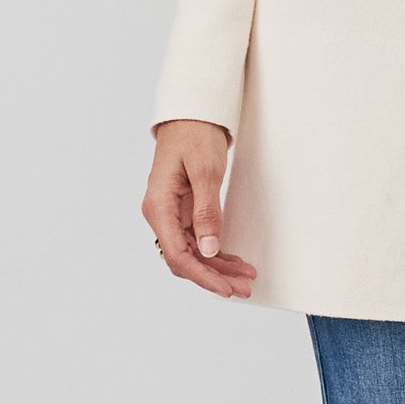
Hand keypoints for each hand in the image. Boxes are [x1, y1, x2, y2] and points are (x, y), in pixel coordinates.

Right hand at [144, 120, 256, 297]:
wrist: (190, 115)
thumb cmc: (194, 135)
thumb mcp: (206, 171)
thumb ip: (207, 211)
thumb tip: (209, 249)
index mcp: (159, 206)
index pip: (178, 255)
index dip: (202, 276)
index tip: (225, 288)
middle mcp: (160, 214)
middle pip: (185, 259)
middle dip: (214, 277)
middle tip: (243, 288)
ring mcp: (171, 214)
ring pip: (194, 253)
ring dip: (218, 268)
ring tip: (245, 279)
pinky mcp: (183, 211)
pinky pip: (198, 240)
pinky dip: (216, 253)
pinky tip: (234, 262)